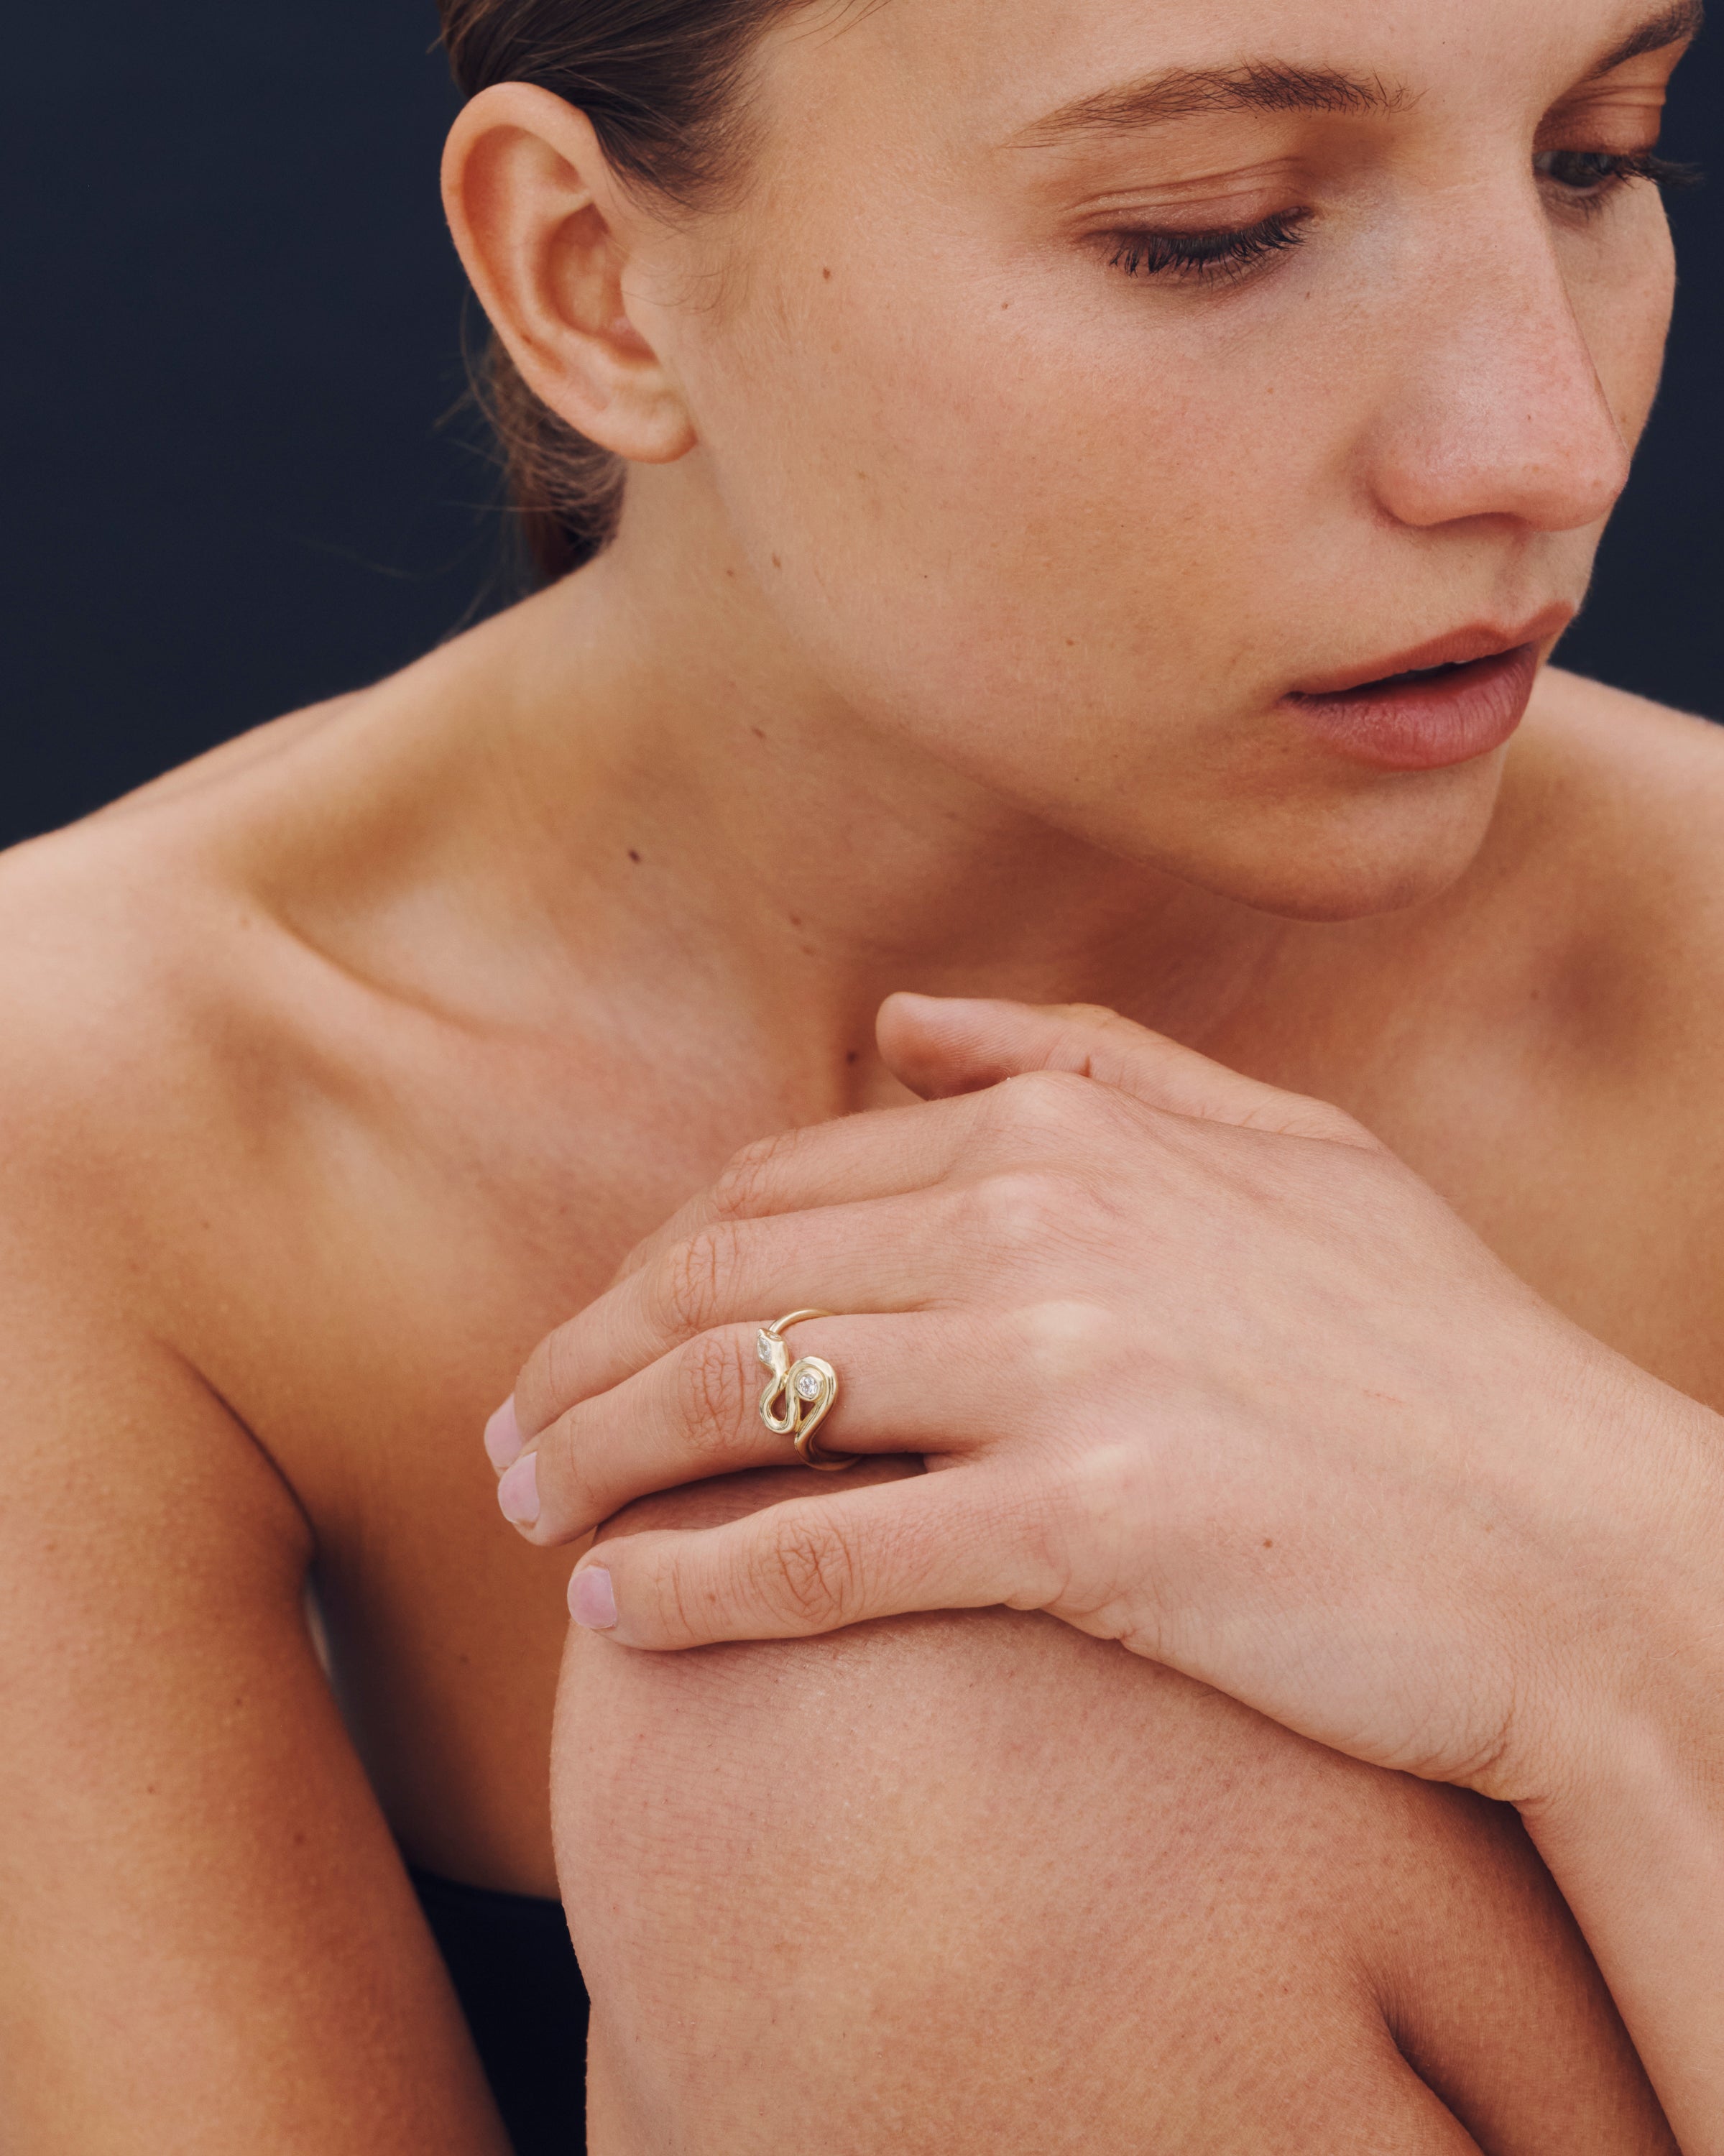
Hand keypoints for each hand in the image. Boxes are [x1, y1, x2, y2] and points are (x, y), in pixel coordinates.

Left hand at [490, 995, 1703, 1807]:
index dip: (657, 1264)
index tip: (600, 1336)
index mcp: (1073, 1132)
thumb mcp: (1293, 1154)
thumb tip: (902, 1024)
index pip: (779, 1182)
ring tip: (531, 1510)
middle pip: (721, 1279)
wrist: (1595, 1552)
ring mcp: (1062, 1370)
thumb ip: (1091, 1062)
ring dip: (596, 1457)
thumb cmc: (1441, 1361)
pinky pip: (821, 1548)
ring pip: (735, 1398)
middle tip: (511, 1435)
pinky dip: (694, 1580)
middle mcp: (1046, 1225)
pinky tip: (620, 1610)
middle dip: (582, 1359)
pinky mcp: (1085, 1525)